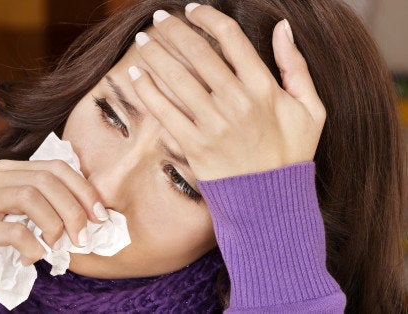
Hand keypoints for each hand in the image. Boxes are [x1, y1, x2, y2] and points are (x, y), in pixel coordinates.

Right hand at [0, 159, 104, 279]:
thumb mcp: (9, 212)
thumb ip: (38, 204)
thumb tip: (84, 215)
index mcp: (3, 170)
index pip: (54, 166)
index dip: (83, 188)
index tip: (100, 214)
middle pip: (45, 180)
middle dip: (74, 208)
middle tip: (84, 236)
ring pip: (30, 197)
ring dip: (55, 225)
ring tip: (58, 246)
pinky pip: (13, 231)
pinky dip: (32, 246)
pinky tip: (35, 257)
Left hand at [130, 5, 324, 180]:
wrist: (272, 202)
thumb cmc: (291, 155)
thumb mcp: (311, 109)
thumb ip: (296, 66)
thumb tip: (283, 27)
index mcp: (265, 88)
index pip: (231, 38)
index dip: (208, 17)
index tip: (193, 9)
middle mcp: (237, 102)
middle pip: (199, 52)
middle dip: (174, 29)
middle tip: (159, 17)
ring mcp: (214, 125)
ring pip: (178, 78)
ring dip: (156, 54)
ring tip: (143, 40)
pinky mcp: (195, 146)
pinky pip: (165, 112)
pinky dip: (148, 91)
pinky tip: (137, 74)